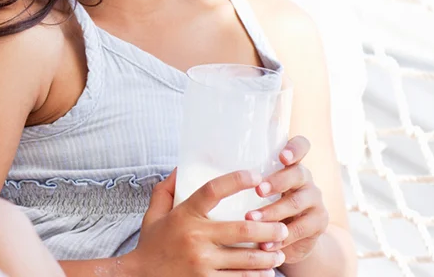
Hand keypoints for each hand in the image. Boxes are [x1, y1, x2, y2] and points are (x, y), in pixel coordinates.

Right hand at [125, 168, 288, 275]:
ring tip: (279, 252)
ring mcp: (202, 263)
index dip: (236, 180)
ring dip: (269, 256)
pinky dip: (256, 276)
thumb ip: (166, 190)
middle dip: (269, 229)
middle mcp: (195, 238)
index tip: (255, 176)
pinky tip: (266, 272)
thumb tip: (181, 168)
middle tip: (282, 227)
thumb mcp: (154, 214)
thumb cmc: (151, 245)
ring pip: (247, 259)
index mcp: (184, 216)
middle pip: (243, 230)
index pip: (212, 190)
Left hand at [247, 136, 328, 264]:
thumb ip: (246, 179)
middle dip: (277, 181)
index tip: (282, 156)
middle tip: (258, 190)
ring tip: (251, 219)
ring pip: (297, 202)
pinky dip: (281, 237)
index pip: (302, 146)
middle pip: (299, 173)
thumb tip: (206, 168)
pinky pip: (301, 229)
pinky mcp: (319, 223)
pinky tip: (265, 244)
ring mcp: (315, 201)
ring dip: (273, 211)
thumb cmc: (265, 207)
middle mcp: (306, 180)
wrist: (291, 240)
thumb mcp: (259, 191)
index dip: (295, 148)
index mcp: (291, 166)